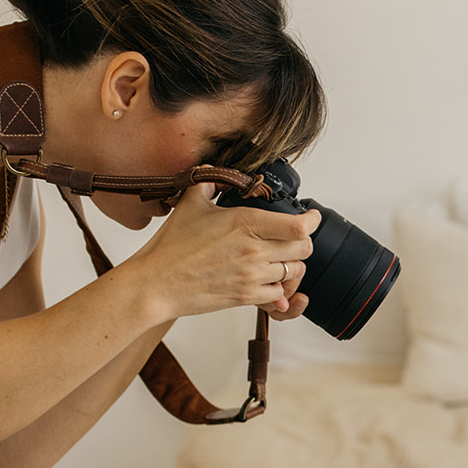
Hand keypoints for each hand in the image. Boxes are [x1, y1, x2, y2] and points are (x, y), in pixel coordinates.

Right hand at [133, 184, 318, 318]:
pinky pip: (279, 295)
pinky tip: (266, 280)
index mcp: (245, 223)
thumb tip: (214, 169)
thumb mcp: (190, 204)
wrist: (156, 283)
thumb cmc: (170, 248)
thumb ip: (208, 183)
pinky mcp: (246, 297)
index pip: (298, 226)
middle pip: (303, 249)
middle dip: (303, 243)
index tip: (311, 218)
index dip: (311, 221)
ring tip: (278, 259)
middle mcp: (253, 251)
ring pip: (293, 272)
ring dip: (290, 265)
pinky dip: (278, 288)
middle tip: (294, 239)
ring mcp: (252, 276)